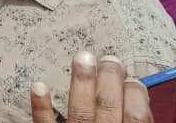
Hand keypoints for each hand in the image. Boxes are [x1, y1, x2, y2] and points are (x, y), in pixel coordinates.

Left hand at [31, 52, 149, 122]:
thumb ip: (134, 120)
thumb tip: (137, 94)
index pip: (137, 116)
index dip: (136, 94)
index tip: (133, 80)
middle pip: (108, 107)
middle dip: (110, 79)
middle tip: (110, 60)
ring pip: (80, 112)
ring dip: (81, 84)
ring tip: (83, 58)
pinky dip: (41, 106)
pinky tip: (39, 86)